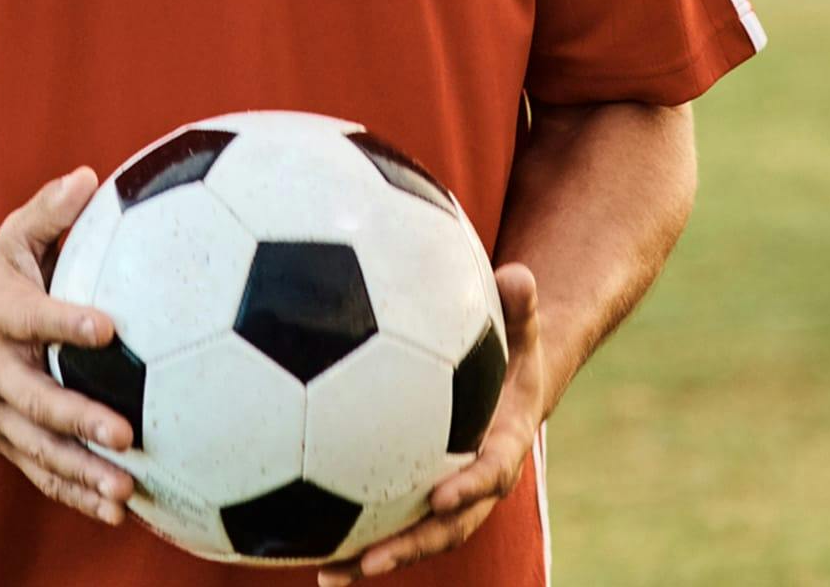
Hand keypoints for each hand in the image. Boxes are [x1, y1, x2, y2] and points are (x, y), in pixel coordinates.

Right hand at [0, 166, 136, 528]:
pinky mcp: (2, 443)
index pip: (35, 317)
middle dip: (78, 418)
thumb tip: (90, 174)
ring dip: (81, 472)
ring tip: (126, 488)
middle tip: (124, 432)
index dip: (68, 321)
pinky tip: (116, 510)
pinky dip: (74, 495)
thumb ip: (48, 212)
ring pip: (38, 448)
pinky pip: (39, 474)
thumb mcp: (9, 240)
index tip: (110, 326)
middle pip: (35, 398)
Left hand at [317, 264, 543, 583]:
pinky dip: (354, 535)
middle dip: (412, 546)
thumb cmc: (512, 353)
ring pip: (414, 536)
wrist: (512, 389)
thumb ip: (521, 307)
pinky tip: (306, 545)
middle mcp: (474, 483)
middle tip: (372, 559)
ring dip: (374, 558)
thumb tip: (517, 272)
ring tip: (328, 574)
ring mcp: (445, 494)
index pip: (490, 474)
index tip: (440, 493)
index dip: (470, 488)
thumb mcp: (523, 329)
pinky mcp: (416, 493)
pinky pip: (387, 518)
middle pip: (447, 527)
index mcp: (502, 446)